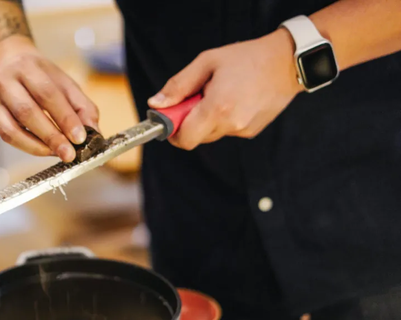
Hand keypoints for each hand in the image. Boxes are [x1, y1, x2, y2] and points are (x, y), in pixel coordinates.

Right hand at [0, 36, 98, 161]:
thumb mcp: (64, 81)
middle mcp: (7, 81)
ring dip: (37, 146)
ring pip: (12, 128)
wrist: (6, 59)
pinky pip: (6, 135)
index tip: (80, 137)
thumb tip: (93, 130)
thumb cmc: (38, 74)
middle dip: (51, 136)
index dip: (65, 118)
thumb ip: (81, 105)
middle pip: (28, 112)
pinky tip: (43, 150)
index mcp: (29, 67)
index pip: (48, 94)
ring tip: (57, 154)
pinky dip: (26, 146)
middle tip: (69, 154)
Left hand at [148, 29, 302, 148]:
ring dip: (207, 120)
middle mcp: (231, 124)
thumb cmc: (246, 58)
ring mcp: (243, 130)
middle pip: (196, 137)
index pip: (184, 138)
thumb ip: (178, 86)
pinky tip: (234, 99)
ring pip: (211, 134)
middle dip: (189, 122)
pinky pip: (227, 130)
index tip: (170, 118)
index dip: (172, 131)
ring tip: (220, 94)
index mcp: (217, 108)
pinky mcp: (251, 131)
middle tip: (196, 98)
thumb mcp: (207, 62)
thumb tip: (156, 104)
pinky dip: (223, 119)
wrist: (287, 62)